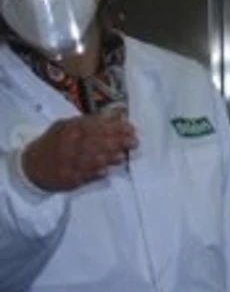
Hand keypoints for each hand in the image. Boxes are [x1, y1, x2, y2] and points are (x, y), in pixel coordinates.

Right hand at [19, 111, 138, 192]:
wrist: (32, 166)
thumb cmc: (54, 143)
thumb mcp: (66, 126)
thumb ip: (90, 121)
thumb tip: (117, 114)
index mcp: (70, 129)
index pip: (96, 125)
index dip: (116, 126)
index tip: (130, 127)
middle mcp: (70, 144)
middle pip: (98, 141)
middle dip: (119, 141)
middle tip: (134, 141)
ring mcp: (69, 162)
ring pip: (93, 158)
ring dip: (111, 156)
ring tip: (124, 154)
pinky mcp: (70, 177)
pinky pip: (86, 174)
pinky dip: (97, 172)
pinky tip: (107, 170)